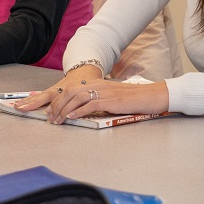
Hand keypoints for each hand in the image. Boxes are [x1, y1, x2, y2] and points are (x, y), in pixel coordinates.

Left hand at [22, 64, 169, 123]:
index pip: (72, 89)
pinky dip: (79, 111)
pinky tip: (72, 117)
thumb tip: (85, 109)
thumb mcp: (113, 96)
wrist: (152, 95)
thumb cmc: (134, 98)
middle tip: (51, 117)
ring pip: (77, 98)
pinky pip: (91, 104)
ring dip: (65, 110)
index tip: (52, 110)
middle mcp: (99, 85)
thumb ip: (99, 100)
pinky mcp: (111, 101)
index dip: (59, 100)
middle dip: (57, 105)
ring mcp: (105, 92)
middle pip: (71, 92)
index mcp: (98, 83)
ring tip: (58, 120)